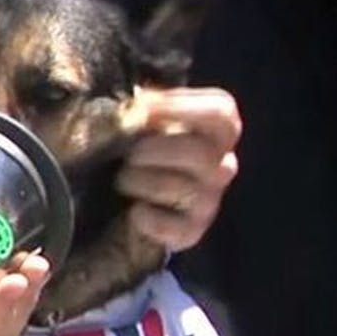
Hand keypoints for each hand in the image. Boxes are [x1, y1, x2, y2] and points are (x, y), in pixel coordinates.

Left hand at [116, 87, 241, 251]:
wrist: (115, 206)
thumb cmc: (130, 152)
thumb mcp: (134, 123)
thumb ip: (138, 109)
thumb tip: (133, 103)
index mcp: (211, 132)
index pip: (222, 112)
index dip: (183, 106)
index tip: (144, 107)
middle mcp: (219, 166)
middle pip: (202, 154)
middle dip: (157, 151)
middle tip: (130, 154)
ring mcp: (208, 201)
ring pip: (185, 189)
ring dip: (143, 181)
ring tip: (123, 179)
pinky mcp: (191, 232)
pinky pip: (176, 227)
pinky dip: (148, 218)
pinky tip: (134, 211)